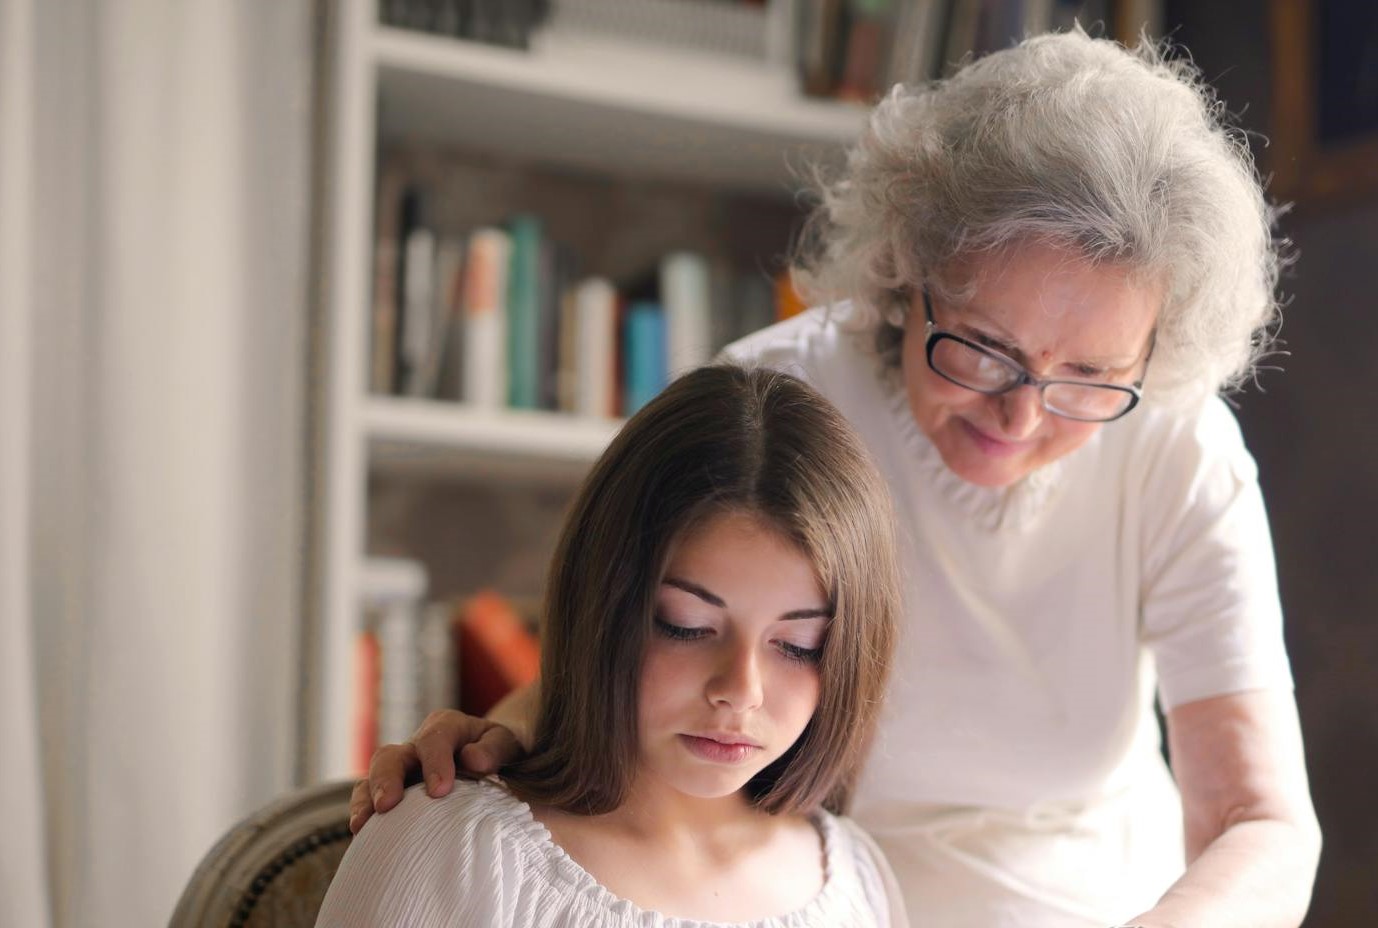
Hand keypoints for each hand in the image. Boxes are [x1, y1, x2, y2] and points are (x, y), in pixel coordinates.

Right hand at [347, 709, 525, 833]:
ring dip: (367, 797)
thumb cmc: (498, 752)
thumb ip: (494, 748)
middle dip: (387, 779)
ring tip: (364, 822)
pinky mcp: (392, 788)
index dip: (434, 762)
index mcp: (447, 727)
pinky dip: (361, 809)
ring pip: (374, 774)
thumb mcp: (506, 743)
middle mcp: (418, 744)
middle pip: (392, 754)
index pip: (435, 738)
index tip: (439, 790)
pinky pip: (367, 794)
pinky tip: (360, 831)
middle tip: (388, 805)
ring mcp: (402, 767)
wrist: (493, 759)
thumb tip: (474, 760)